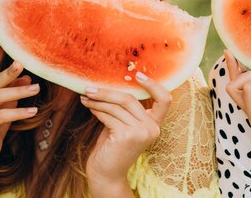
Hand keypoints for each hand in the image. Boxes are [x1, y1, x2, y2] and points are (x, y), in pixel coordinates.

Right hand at [0, 38, 39, 168]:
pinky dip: (18, 112)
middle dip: (10, 71)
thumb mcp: (8, 102)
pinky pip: (2, 115)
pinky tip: (33, 111)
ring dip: (19, 92)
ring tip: (36, 88)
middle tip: (24, 62)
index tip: (0, 39)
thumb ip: (15, 88)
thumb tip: (28, 76)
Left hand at [82, 72, 171, 190]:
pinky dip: (96, 109)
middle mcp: (152, 128)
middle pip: (131, 99)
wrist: (106, 175)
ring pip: (117, 106)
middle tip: (90, 88)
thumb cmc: (112, 149)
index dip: (154, 85)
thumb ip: (122, 109)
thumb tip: (108, 85)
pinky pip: (109, 115)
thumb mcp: (122, 125)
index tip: (138, 74)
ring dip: (98, 100)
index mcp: (154, 124)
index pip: (165, 99)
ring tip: (86, 97)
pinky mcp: (127, 136)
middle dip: (108, 92)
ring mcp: (141, 132)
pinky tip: (88, 106)